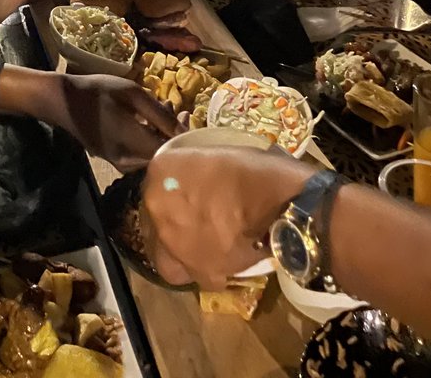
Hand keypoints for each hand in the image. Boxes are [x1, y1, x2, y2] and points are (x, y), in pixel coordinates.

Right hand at [56, 74, 179, 171]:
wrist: (63, 101)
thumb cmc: (98, 92)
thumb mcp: (132, 94)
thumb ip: (159, 114)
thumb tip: (185, 129)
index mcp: (133, 143)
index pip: (171, 151)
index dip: (185, 136)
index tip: (188, 115)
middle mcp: (127, 161)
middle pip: (163, 155)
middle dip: (175, 133)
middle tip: (180, 110)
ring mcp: (119, 163)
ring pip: (152, 156)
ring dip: (163, 135)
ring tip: (165, 111)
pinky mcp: (114, 160)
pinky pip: (141, 155)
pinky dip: (150, 139)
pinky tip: (148, 121)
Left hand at [141, 144, 309, 288]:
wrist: (278, 199)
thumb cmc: (253, 167)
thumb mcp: (215, 154)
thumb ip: (196, 170)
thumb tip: (199, 180)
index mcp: (161, 170)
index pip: (153, 188)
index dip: (168, 197)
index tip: (181, 201)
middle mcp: (157, 208)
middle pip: (153, 225)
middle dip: (169, 227)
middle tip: (193, 226)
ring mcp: (174, 243)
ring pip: (167, 259)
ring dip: (180, 256)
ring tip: (203, 250)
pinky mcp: (200, 272)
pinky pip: (198, 276)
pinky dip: (208, 272)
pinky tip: (224, 262)